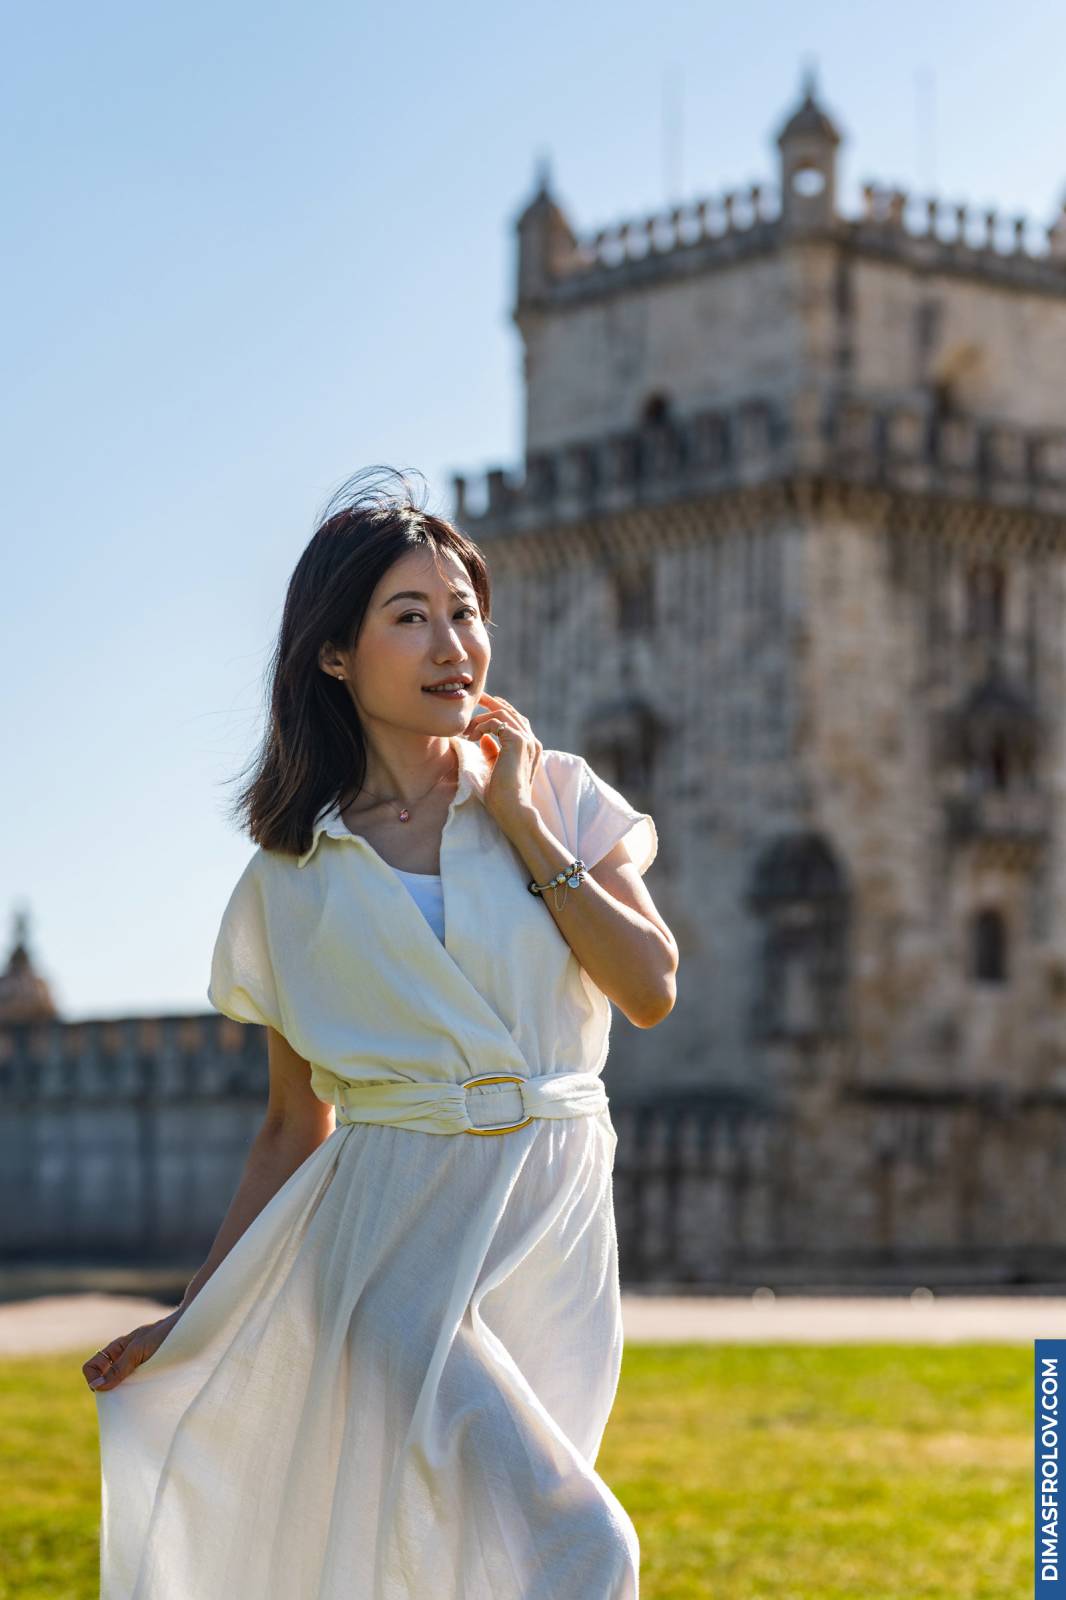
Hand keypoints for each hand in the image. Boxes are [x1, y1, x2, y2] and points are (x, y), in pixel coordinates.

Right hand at [83, 1307, 183, 1391]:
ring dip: (124, 1394)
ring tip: (137, 1398)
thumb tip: (97, 1387)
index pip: (91, 1367)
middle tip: (124, 1398)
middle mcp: (123, 1359)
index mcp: (116, 1349)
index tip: (107, 1389)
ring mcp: (136, 1366)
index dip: (93, 1379)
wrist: (189, 1328)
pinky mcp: (149, 1374)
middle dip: (109, 1391)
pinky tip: (146, 1396)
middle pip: (104, 1380)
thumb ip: (119, 1368)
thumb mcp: (139, 1350)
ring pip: (119, 1386)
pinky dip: (136, 1394)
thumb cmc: (164, 1334)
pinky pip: (135, 1387)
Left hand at [466, 692, 542, 832]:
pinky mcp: (518, 741)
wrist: (513, 809)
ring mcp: (527, 740)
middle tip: (476, 697)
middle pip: (511, 713)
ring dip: (481, 719)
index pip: (516, 721)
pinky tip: (472, 737)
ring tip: (467, 731)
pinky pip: (496, 722)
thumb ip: (492, 752)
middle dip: (492, 703)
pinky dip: (481, 726)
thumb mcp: (495, 769)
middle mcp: (532, 742)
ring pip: (502, 715)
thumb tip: (483, 738)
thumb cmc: (502, 795)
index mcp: (530, 748)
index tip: (483, 707)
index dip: (500, 711)